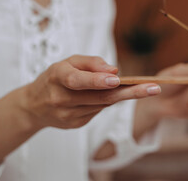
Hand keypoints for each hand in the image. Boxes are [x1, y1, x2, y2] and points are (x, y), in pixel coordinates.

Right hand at [19, 55, 160, 129]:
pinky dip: (109, 101)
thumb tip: (114, 70)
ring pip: (103, 104)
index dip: (97, 80)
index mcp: (57, 78)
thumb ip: (90, 63)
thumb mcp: (68, 62)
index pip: (78, 80)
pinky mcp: (75, 125)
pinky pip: (99, 111)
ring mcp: (68, 115)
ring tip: (147, 88)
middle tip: (154, 88)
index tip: (117, 80)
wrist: (34, 106)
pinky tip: (116, 94)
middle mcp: (62, 99)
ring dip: (125, 96)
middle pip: (100, 97)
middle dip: (130, 92)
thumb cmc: (55, 78)